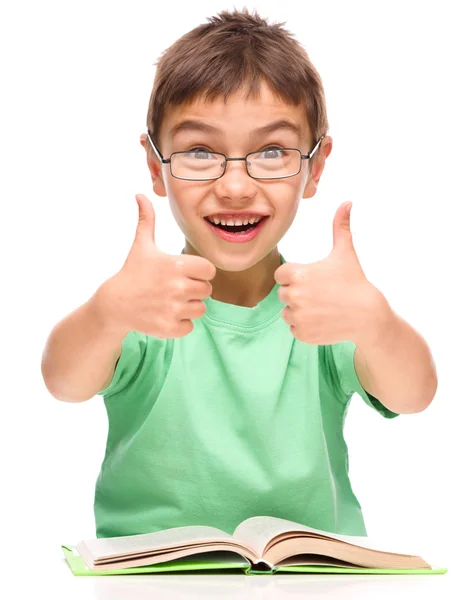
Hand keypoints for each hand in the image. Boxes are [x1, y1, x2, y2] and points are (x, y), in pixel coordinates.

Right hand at [94, 194, 215, 338]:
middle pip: (207, 290)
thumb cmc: (133, 272)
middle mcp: (177, 287)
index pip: (209, 270)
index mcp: (176, 265)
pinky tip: (165, 315)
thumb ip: (147, 220)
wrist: (114, 304)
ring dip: (188, 307)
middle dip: (193, 290)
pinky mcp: (169, 328)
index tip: (185, 273)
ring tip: (170, 302)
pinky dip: (180, 324)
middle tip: (174, 289)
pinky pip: (190, 326)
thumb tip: (140, 194)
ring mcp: (173, 309)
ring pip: (200, 309)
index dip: (199, 272)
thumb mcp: (141, 245)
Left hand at [274, 202, 387, 345]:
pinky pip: (294, 328)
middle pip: (283, 294)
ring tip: (322, 307)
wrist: (368, 315)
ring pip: (287, 312)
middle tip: (321, 294)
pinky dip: (305, 326)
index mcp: (296, 275)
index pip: (280, 275)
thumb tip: (347, 202)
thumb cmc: (354, 282)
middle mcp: (293, 296)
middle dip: (298, 294)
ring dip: (300, 311)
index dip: (295, 276)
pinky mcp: (301, 334)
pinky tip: (322, 320)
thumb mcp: (345, 253)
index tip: (313, 279)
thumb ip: (340, 227)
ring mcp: (297, 317)